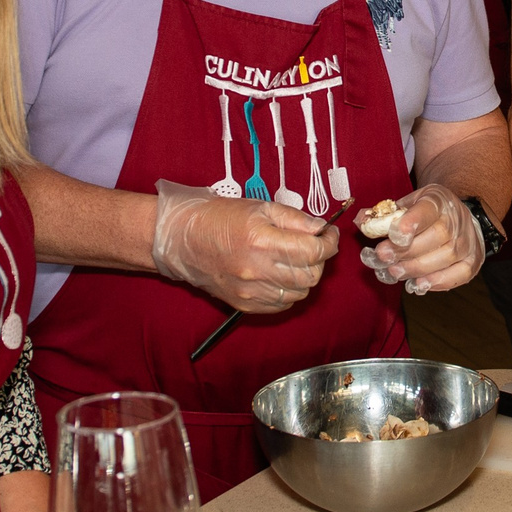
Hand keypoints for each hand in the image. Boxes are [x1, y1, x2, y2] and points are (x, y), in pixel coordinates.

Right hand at [152, 180, 337, 312]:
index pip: (313, 251)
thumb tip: (320, 229)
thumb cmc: (218, 218)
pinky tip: (281, 276)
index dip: (329, 243)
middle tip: (312, 246)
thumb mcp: (259, 207)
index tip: (329, 236)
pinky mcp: (244, 304)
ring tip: (294, 260)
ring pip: (300, 293)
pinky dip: (289, 291)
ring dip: (305, 276)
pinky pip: (281, 305)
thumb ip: (294, 218)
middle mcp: (258, 270)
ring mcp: (250, 291)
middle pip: (310, 275)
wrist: (182, 239)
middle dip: (319, 260)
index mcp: (262, 241)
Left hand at [356, 184, 484, 294]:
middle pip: (438, 236)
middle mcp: (457, 219)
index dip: (412, 222)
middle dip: (407, 251)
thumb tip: (362, 221)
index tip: (394, 235)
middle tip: (383, 258)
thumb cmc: (427, 213)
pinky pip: (460, 274)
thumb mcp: (407, 204)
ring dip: (417, 268)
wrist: (458, 217)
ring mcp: (468, 241)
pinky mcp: (473, 260)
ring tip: (395, 272)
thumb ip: (385, 214)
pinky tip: (418, 284)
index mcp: (438, 200)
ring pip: (447, 256)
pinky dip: (438, 282)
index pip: (428, 209)